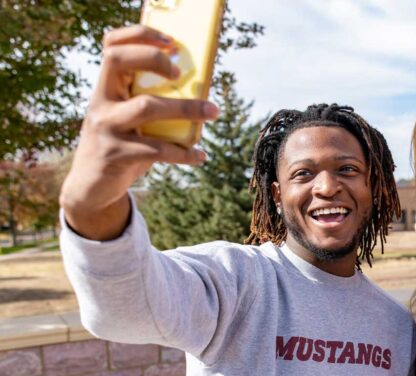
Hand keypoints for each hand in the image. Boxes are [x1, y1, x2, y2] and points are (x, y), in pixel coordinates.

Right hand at [60, 25, 219, 240]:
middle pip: (119, 62)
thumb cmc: (120, 145)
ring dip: (185, 108)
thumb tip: (200, 91)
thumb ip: (148, 102)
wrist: (90, 187)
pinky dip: (184, 153)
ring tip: (213, 112)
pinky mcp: (116, 155)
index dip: (138, 35)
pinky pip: (157, 149)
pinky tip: (200, 155)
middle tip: (182, 73)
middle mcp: (101, 102)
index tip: (170, 42)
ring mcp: (106, 128)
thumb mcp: (127, 119)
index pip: (112, 46)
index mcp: (106, 88)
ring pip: (146, 107)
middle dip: (154, 60)